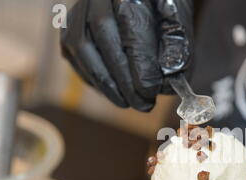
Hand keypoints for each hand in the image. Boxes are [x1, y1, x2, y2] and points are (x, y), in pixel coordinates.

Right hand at [60, 0, 192, 110]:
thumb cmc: (160, 10)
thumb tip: (169, 76)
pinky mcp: (68, 28)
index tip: (151, 91)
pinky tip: (113, 92)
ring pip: (82, 48)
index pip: (132, 28)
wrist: (139, 2)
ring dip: (105, 83)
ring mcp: (79, 10)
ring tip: (127, 103)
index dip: (141, 65)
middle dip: (123, 79)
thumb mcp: (177, 20)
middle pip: (104, 37)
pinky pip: (73, 56)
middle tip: (142, 104)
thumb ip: (177, 44)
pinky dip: (92, 79)